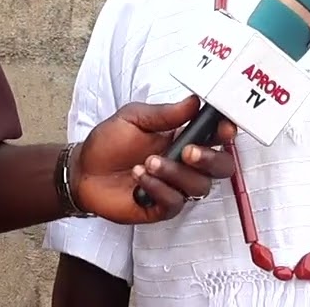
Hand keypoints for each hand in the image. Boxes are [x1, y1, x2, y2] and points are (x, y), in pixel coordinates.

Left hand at [70, 95, 235, 223]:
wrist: (83, 170)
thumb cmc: (109, 142)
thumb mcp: (133, 118)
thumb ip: (165, 114)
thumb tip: (194, 101)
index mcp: (183, 138)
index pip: (216, 137)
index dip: (226, 133)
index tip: (224, 127)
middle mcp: (185, 164)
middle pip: (221, 167)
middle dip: (210, 159)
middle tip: (187, 151)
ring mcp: (176, 187)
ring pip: (199, 186)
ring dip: (175, 173)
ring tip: (148, 162)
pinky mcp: (163, 207)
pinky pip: (175, 202)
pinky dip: (159, 188)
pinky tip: (140, 177)